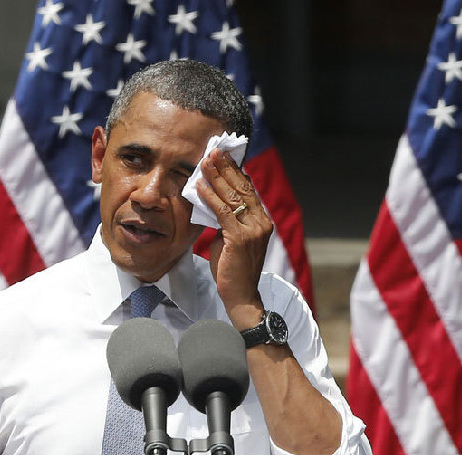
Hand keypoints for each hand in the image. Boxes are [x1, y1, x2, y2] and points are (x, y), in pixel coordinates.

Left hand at [195, 148, 272, 329]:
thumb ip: (225, 222)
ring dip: (217, 177)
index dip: (235, 172)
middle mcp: (262, 222)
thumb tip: (211, 205)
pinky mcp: (241, 238)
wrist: (241, 297)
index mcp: (262, 221)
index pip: (248, 190)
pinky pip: (223, 212)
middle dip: (226, 168)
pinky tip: (199, 186)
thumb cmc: (232, 271)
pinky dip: (210, 197)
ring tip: (204, 161)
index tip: (223, 156)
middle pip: (242, 188)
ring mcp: (254, 230)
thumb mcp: (229, 240)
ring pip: (233, 197)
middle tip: (214, 150)